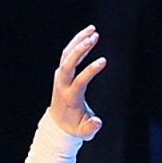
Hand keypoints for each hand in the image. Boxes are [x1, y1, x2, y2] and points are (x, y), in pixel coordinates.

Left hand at [49, 25, 104, 139]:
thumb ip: (90, 128)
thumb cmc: (74, 127)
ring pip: (66, 55)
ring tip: (93, 30)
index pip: (79, 81)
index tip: (103, 61)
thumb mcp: (83, 132)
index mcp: (69, 97)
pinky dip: (76, 42)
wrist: (57, 123)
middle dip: (80, 50)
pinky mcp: (61, 72)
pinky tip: (88, 33)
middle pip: (67, 63)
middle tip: (94, 38)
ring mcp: (60, 76)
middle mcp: (62, 84)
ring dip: (78, 41)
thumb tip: (97, 122)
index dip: (90, 70)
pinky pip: (67, 54)